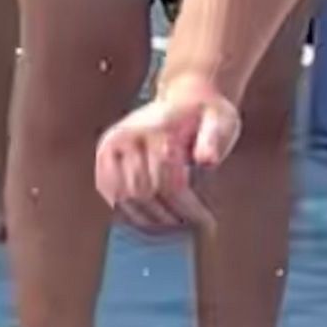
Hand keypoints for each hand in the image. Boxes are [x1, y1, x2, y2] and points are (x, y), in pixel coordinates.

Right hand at [96, 76, 242, 233]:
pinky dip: (129, 211)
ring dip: (149, 218)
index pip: (168, 182)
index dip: (189, 208)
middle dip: (170, 215)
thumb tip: (208, 161)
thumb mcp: (223, 120)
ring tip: (173, 226)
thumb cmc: (207, 114)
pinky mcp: (104, 156)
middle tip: (191, 228)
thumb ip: (214, 138)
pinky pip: (110, 194)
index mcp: (156, 127)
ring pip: (125, 198)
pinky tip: (151, 219)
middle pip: (145, 193)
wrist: (185, 99)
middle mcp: (127, 135)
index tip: (207, 223)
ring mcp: (111, 146)